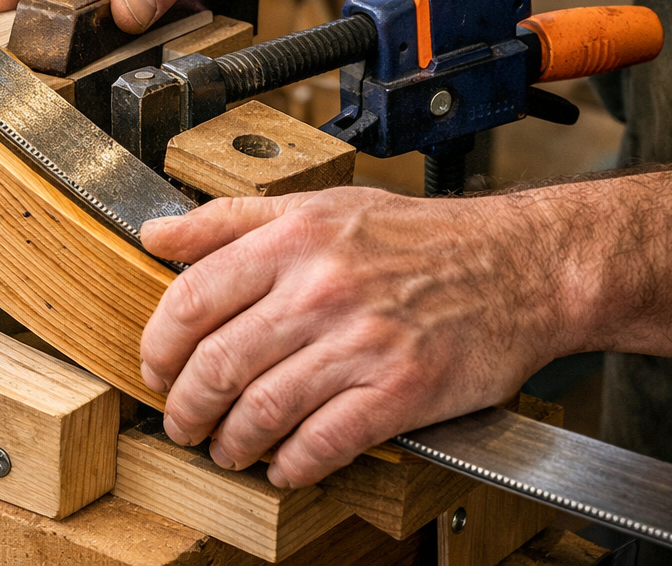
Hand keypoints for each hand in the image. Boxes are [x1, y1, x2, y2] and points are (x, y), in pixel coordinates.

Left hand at [138, 187, 572, 487]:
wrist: (518, 264)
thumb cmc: (415, 235)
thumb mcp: (315, 204)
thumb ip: (227, 220)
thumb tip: (155, 232)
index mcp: (292, 240)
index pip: (192, 300)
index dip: (158, 345)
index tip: (153, 368)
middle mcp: (320, 290)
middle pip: (218, 363)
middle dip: (185, 406)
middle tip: (180, 421)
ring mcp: (362, 343)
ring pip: (263, 409)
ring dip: (230, 442)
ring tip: (225, 448)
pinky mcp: (402, 391)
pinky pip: (325, 442)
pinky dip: (293, 465)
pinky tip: (283, 466)